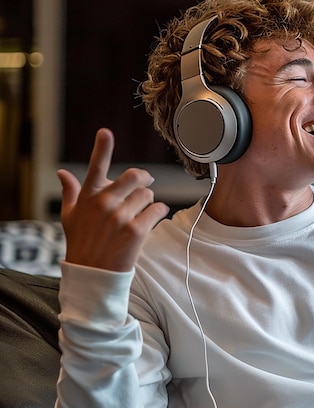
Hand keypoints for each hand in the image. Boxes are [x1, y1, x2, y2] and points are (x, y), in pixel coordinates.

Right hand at [57, 128, 169, 271]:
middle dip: (144, 180)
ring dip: (149, 202)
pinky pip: (158, 210)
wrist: (93, 275)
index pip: (95, 167)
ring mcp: (121, 217)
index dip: (101, 148)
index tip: (105, 132)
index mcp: (88, 197)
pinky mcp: (136, 231)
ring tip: (140, 214)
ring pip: (149, 195)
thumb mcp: (71, 217)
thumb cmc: (82, 243)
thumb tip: (62, 173)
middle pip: (136, 176)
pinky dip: (158, 213)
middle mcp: (104, 203)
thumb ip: (70, 192)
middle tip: (146, 185)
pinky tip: (151, 221)